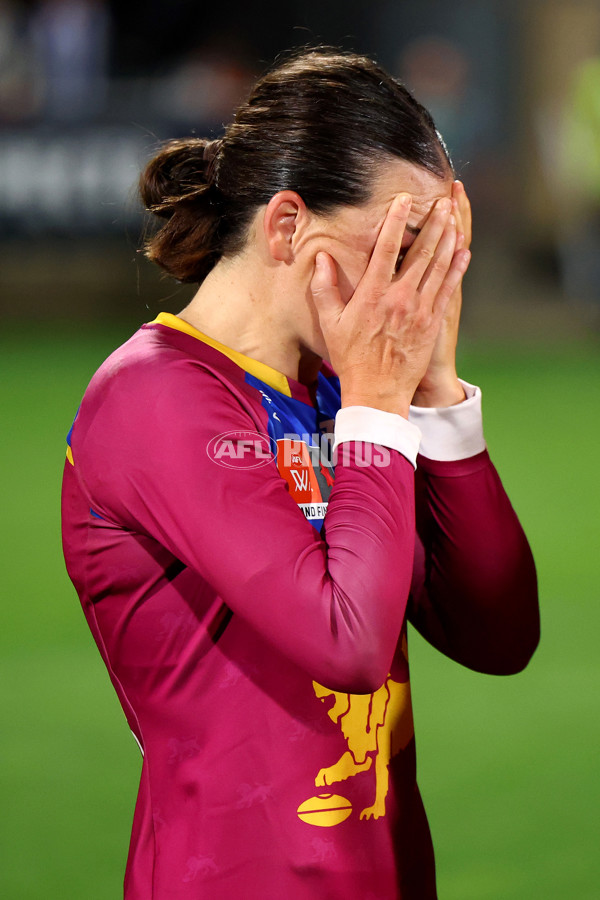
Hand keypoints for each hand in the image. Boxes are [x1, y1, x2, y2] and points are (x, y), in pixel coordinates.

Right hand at [310, 193, 470, 417]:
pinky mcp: (432, 323)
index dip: (395, 222)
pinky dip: (456, 268)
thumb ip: (324, 288)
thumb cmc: (351, 358)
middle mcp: (399, 299)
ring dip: (448, 240)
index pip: (385, 250)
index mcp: (372, 295)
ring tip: (454, 217)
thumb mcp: (330, 324)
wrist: (377, 391)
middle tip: (441, 201)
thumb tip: (321, 259)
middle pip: (420, 253)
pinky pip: (447, 289)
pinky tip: (463, 251)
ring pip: (438, 267)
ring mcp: (419, 311)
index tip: (402, 200)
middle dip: (432, 224)